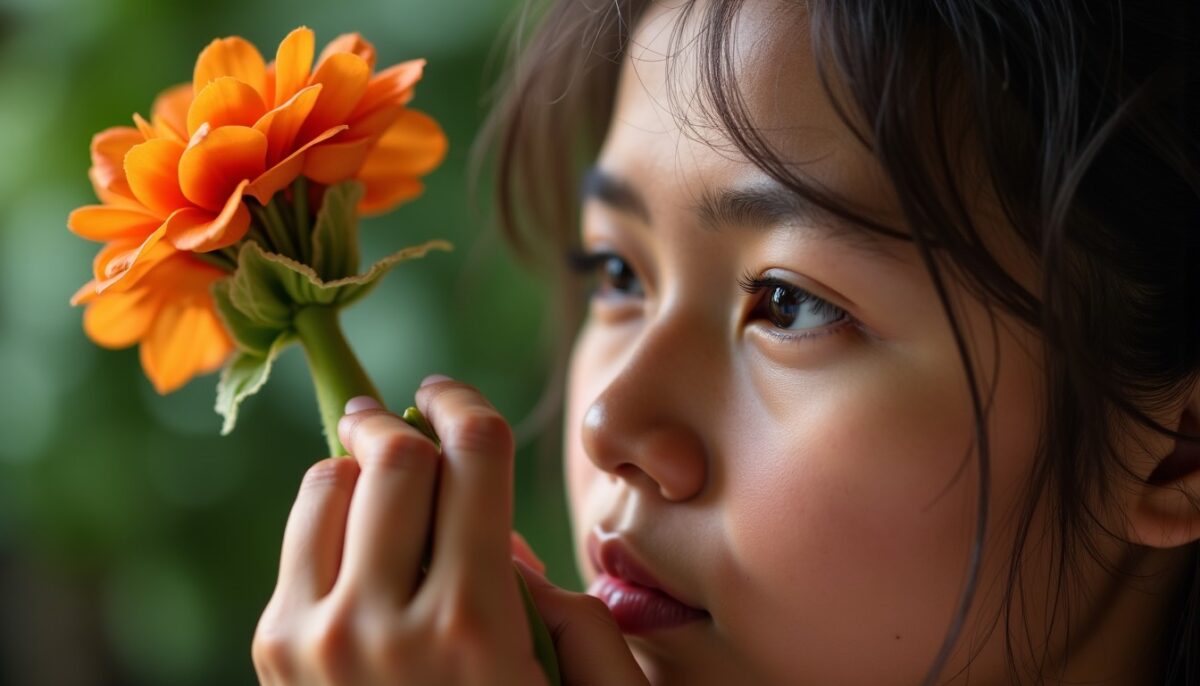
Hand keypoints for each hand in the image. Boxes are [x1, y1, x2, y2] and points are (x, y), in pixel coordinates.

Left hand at [251, 376, 646, 684]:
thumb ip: (572, 613)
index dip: (464, 402)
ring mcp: (319, 637)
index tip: (452, 395)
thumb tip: (505, 549)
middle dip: (410, 422)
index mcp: (475, 626)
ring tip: (389, 478)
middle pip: (393, 455)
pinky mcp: (275, 652)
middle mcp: (386, 622)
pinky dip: (330, 509)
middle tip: (416, 418)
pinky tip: (360, 532)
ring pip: (329, 482)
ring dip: (364, 464)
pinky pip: (301, 533)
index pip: (471, 454)